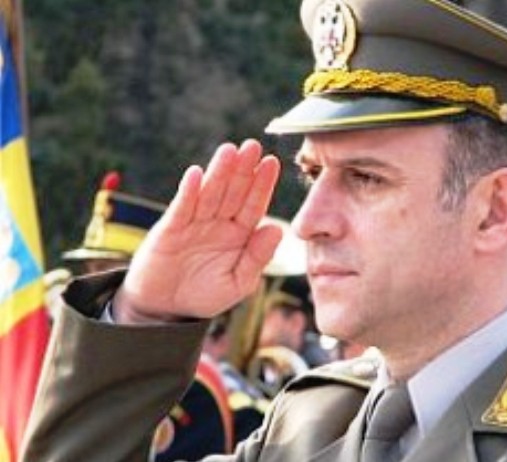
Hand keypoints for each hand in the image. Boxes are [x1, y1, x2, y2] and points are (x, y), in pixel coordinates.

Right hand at [113, 139, 281, 323]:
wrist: (166, 308)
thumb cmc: (205, 295)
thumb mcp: (238, 283)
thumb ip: (257, 258)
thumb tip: (277, 229)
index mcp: (239, 234)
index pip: (253, 205)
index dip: (262, 185)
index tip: (271, 163)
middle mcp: (218, 223)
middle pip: (233, 192)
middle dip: (242, 170)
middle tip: (252, 146)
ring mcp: (194, 223)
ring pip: (209, 194)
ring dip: (218, 172)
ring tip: (229, 151)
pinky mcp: (170, 229)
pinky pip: (181, 208)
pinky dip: (188, 192)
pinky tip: (197, 174)